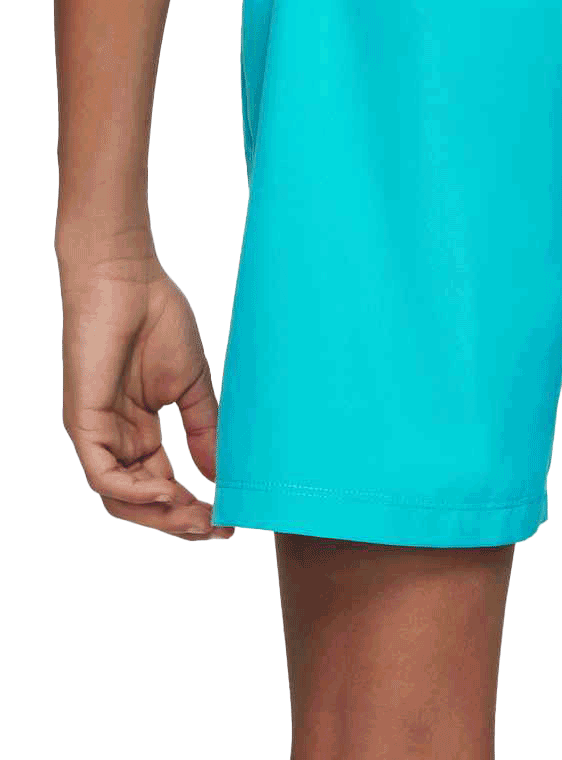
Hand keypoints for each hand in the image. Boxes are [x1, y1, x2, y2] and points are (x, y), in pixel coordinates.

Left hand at [58, 229, 232, 538]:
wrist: (129, 281)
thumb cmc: (158, 320)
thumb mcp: (192, 386)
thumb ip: (203, 430)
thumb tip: (221, 476)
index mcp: (138, 431)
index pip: (162, 486)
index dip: (195, 507)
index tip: (231, 519)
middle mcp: (115, 439)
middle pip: (142, 502)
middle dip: (181, 522)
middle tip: (218, 528)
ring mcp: (97, 434)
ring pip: (122, 499)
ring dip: (162, 515)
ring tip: (200, 518)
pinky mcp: (83, 423)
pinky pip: (103, 476)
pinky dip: (136, 492)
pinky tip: (170, 492)